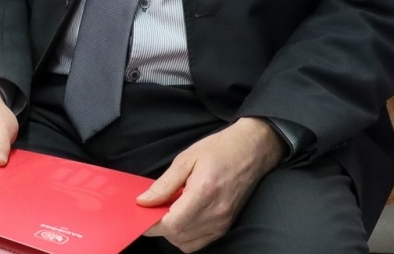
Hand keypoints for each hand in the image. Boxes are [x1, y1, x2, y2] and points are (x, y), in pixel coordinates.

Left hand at [139, 117, 283, 252]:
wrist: (251, 151)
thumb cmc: (219, 149)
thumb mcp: (186, 159)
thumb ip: (164, 184)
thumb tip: (144, 201)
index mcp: (204, 192)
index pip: (172, 224)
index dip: (152, 224)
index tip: (142, 214)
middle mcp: (215, 212)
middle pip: (178, 235)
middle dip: (160, 227)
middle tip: (154, 208)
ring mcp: (222, 222)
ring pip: (187, 243)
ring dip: (172, 232)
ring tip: (170, 211)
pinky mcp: (226, 226)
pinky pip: (199, 243)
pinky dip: (186, 236)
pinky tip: (183, 217)